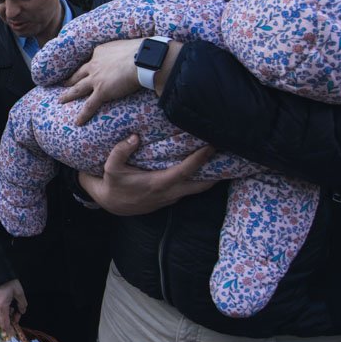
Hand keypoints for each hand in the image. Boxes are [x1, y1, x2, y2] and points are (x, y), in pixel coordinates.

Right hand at [0, 279, 27, 335]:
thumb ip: (22, 304)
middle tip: (17, 316)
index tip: (14, 334)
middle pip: (1, 323)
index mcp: (2, 306)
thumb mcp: (19, 292)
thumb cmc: (9, 282)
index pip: (5, 324)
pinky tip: (5, 309)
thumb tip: (22, 311)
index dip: (9, 331)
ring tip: (12, 309)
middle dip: (9, 323)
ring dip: (5, 318)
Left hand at [58, 39, 142, 123]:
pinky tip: (78, 122)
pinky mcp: (101, 91)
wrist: (141, 59)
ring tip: (60, 100)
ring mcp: (96, 79)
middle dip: (71, 79)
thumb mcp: (128, 47)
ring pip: (78, 89)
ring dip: (68, 95)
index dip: (89, 66)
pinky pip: (89, 105)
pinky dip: (83, 114)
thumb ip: (126, 53)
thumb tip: (135, 56)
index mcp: (101, 52)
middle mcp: (94, 64)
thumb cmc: (141, 52)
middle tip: (63, 83)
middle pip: (79, 74)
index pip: (92, 60)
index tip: (87, 69)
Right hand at [79, 135, 215, 215]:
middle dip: (217, 173)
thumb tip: (134, 137)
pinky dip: (199, 181)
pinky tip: (203, 169)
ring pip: (197, 189)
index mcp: (158, 183)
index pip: (185, 171)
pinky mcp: (170, 199)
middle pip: (201, 186)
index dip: (199, 160)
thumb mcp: (111, 167)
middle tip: (229, 156)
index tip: (211, 146)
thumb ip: (121, 151)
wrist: (111, 204)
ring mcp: (171, 198)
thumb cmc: (113, 184)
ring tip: (221, 161)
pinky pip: (190, 190)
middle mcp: (169, 193)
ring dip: (210, 177)